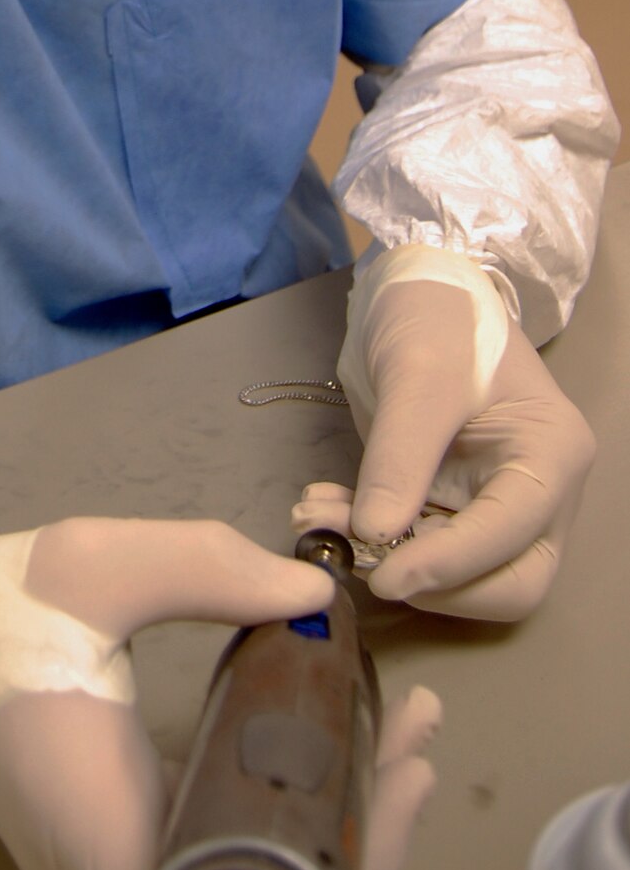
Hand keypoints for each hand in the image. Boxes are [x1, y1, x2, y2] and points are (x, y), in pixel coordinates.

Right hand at [0, 517, 436, 869]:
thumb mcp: (94, 561)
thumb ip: (206, 568)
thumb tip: (315, 593)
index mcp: (95, 820)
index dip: (326, 852)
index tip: (387, 774)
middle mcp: (102, 869)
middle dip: (355, 824)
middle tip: (417, 738)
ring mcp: (107, 864)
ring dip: (328, 810)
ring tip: (401, 733)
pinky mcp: (114, 841)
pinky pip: (216, 842)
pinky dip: (278, 797)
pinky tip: (330, 742)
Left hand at [295, 273, 595, 619]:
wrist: (413, 286)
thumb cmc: (436, 316)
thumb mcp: (419, 376)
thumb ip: (401, 456)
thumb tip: (377, 535)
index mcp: (551, 455)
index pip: (514, 536)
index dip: (451, 564)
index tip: (385, 573)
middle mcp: (538, 492)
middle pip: (509, 582)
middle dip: (432, 581)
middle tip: (356, 556)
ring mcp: (494, 501)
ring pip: (458, 573)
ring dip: (389, 560)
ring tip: (318, 518)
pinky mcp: (451, 502)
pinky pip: (419, 545)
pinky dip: (373, 539)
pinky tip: (325, 508)